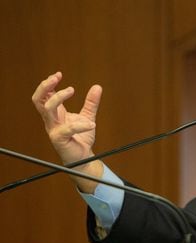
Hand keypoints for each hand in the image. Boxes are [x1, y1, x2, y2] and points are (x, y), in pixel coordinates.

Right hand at [32, 72, 103, 192]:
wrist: (84, 157)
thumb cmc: (82, 137)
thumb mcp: (88, 116)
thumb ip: (91, 103)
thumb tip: (97, 87)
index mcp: (55, 114)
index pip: (44, 96)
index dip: (48, 84)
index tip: (58, 74)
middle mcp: (51, 120)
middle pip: (39, 100)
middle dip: (45, 86)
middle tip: (57, 77)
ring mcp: (54, 130)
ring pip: (47, 109)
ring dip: (58, 97)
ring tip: (72, 90)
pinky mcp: (60, 139)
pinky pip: (68, 129)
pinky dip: (81, 125)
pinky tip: (91, 124)